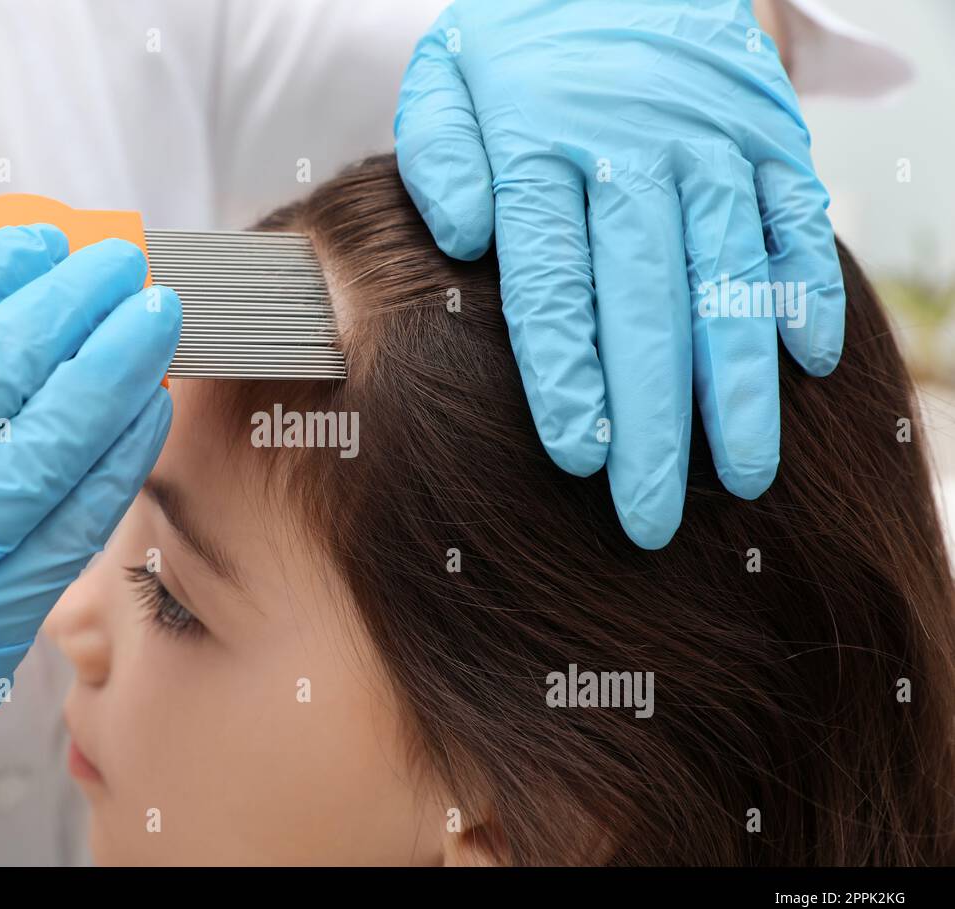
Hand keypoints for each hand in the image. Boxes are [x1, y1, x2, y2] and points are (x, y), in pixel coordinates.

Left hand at [394, 0, 844, 547]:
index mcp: (543, 149)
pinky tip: (812, 366)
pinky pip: (798, 220)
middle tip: (650, 515)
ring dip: (739, 384)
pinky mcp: (769, 139)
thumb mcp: (446, 80)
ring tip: (745, 475)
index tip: (579, 455)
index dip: (567, 374)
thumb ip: (438, 156)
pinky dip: (809, 290)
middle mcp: (635, 155)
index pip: (554, 282)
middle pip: (644, 305)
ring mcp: (712, 146)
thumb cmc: (519, 51)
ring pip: (729, 280)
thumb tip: (460, 235)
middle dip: (651, 419)